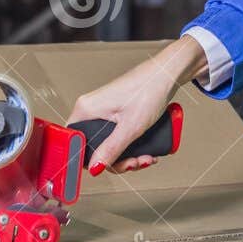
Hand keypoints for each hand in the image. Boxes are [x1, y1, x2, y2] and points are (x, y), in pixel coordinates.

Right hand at [67, 35, 207, 174]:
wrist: (167, 74)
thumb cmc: (149, 89)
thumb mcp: (130, 127)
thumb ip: (111, 149)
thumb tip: (96, 167)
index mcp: (86, 109)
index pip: (75, 143)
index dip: (90, 160)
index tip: (107, 167)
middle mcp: (92, 109)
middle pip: (94, 148)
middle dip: (117, 161)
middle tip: (134, 163)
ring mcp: (104, 111)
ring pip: (108, 144)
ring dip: (128, 156)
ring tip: (145, 158)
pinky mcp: (116, 112)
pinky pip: (117, 136)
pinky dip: (131, 147)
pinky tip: (146, 151)